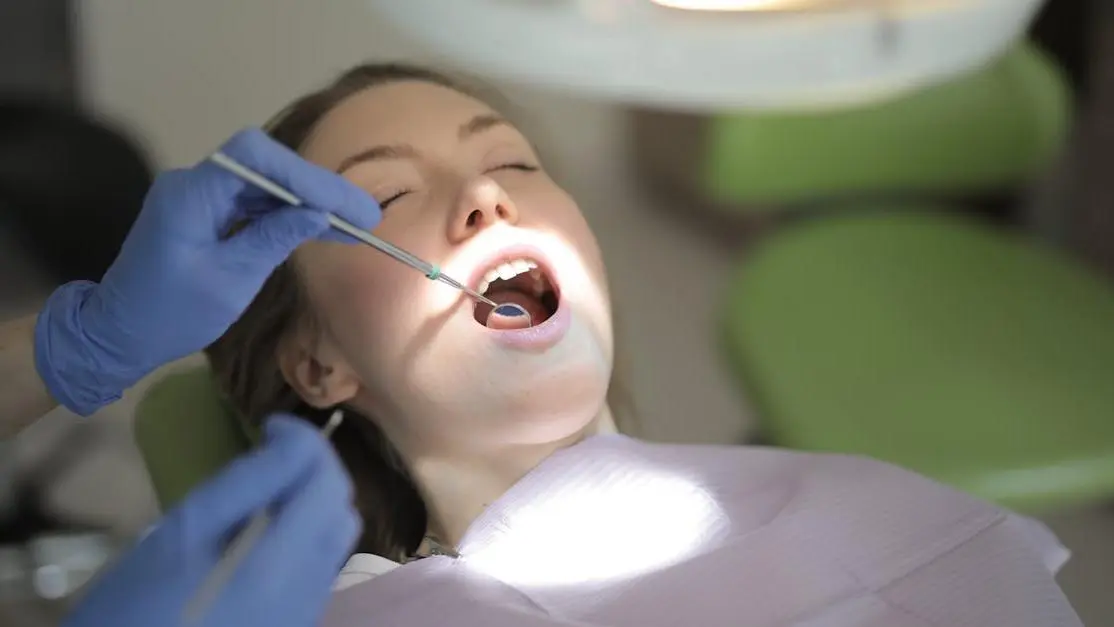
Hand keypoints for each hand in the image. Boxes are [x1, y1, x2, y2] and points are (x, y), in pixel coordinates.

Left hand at [34, 128, 379, 414]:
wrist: (120, 333)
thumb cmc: (171, 313)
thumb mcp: (230, 280)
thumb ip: (273, 239)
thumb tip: (317, 213)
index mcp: (192, 194)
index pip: (255, 156)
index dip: (305, 174)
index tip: (344, 204)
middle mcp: (195, 184)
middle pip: (265, 166)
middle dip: (317, 188)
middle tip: (364, 215)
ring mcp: (200, 197)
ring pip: (264, 184)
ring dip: (308, 202)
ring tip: (353, 225)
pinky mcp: (206, 214)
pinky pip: (253, 203)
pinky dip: (287, 214)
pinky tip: (321, 228)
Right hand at [64, 415, 359, 626]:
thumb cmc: (136, 604)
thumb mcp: (182, 532)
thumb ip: (244, 484)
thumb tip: (288, 443)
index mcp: (280, 564)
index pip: (326, 481)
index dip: (306, 441)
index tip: (270, 426)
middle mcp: (308, 590)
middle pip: (340, 511)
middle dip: (315, 472)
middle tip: (269, 456)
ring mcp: (305, 612)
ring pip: (334, 541)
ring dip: (312, 506)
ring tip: (262, 496)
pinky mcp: (296, 625)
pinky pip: (318, 569)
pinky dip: (302, 539)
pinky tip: (258, 539)